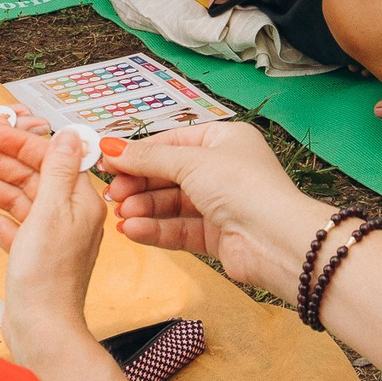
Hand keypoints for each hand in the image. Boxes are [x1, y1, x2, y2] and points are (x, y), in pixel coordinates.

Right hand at [0, 123, 104, 353]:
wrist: (40, 330)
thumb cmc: (49, 279)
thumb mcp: (51, 213)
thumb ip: (57, 171)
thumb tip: (69, 134)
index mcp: (81, 202)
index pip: (50, 158)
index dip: (19, 143)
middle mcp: (67, 216)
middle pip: (28, 177)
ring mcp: (47, 236)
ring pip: (13, 199)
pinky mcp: (28, 254)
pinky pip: (4, 224)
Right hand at [98, 123, 332, 298]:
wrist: (274, 240)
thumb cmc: (244, 188)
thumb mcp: (190, 162)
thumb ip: (148, 158)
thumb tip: (111, 148)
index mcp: (224, 140)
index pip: (171, 142)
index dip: (138, 153)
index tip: (107, 162)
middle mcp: (223, 170)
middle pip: (168, 175)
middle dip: (138, 184)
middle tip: (111, 193)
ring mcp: (220, 204)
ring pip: (171, 204)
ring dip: (144, 209)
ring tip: (121, 215)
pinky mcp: (216, 235)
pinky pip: (178, 229)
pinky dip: (155, 229)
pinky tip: (133, 230)